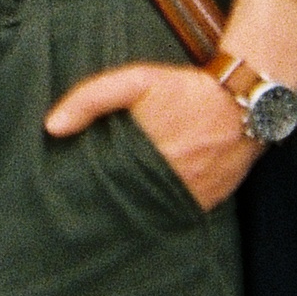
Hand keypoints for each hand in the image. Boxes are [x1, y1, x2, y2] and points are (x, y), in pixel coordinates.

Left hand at [43, 58, 257, 211]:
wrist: (244, 102)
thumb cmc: (186, 90)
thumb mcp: (137, 81)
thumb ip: (91, 99)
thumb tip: (51, 127)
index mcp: (143, 160)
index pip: (103, 190)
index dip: (84, 194)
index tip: (68, 195)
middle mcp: (166, 186)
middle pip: (124, 205)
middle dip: (105, 206)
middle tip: (83, 210)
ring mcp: (188, 199)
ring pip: (150, 214)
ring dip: (134, 212)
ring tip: (111, 212)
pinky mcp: (206, 204)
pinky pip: (176, 214)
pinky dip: (161, 211)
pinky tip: (147, 206)